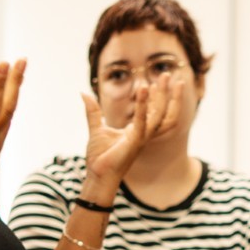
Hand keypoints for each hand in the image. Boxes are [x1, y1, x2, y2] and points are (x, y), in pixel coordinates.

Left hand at [83, 74, 180, 188]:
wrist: (97, 175)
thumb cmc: (99, 157)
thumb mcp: (96, 128)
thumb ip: (93, 111)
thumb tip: (83, 93)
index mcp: (138, 131)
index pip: (153, 111)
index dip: (156, 96)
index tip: (155, 81)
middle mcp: (144, 134)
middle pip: (161, 110)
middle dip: (166, 92)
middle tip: (166, 74)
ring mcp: (141, 138)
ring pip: (159, 114)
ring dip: (162, 96)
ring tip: (163, 78)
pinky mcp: (135, 142)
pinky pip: (142, 121)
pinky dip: (143, 105)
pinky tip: (143, 89)